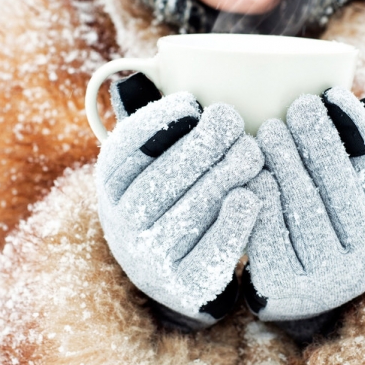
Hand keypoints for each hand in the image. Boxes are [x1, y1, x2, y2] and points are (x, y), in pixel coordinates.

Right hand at [96, 74, 263, 329]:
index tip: (191, 102)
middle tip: (233, 121)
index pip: (123, 152)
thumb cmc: (173, 198)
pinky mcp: (185, 285)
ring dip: (224, 177)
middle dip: (201, 146)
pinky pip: (212, 253)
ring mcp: (151, 260)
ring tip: (251, 153)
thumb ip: (156, 129)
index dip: (156, 123)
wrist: (175, 270)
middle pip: (161, 180)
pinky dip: (235, 223)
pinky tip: (252, 196)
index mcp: (112, 188)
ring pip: (190, 213)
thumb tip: (153, 79)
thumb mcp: (153, 165)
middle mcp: (123, 225)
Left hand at [243, 88, 364, 334]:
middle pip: (341, 187)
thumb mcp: (350, 204)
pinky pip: (271, 230)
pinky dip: (261, 195)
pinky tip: (251, 170)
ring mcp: (328, 276)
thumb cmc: (322, 232)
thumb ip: (359, 159)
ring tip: (268, 129)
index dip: (356, 129)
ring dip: (287, 161)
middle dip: (319, 140)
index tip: (333, 93)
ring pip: (305, 206)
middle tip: (298, 105)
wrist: (295, 296)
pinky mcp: (287, 284)